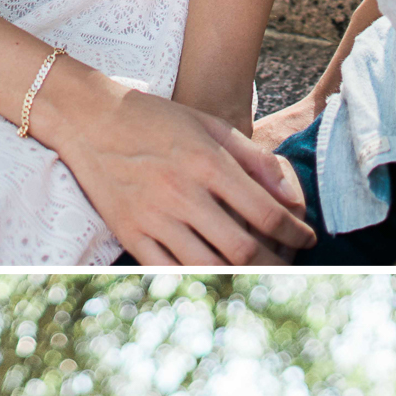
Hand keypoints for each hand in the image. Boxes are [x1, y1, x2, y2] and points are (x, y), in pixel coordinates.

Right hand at [33, 65, 315, 265]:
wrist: (89, 118)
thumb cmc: (155, 118)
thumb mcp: (210, 125)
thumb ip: (255, 159)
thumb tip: (291, 198)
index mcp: (208, 163)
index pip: (267, 213)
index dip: (295, 233)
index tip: (306, 238)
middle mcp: (182, 193)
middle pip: (243, 248)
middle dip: (276, 262)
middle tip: (288, 263)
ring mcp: (153, 216)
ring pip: (208, 266)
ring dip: (241, 275)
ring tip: (256, 271)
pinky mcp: (128, 232)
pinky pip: (169, 270)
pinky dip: (197, 277)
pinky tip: (213, 271)